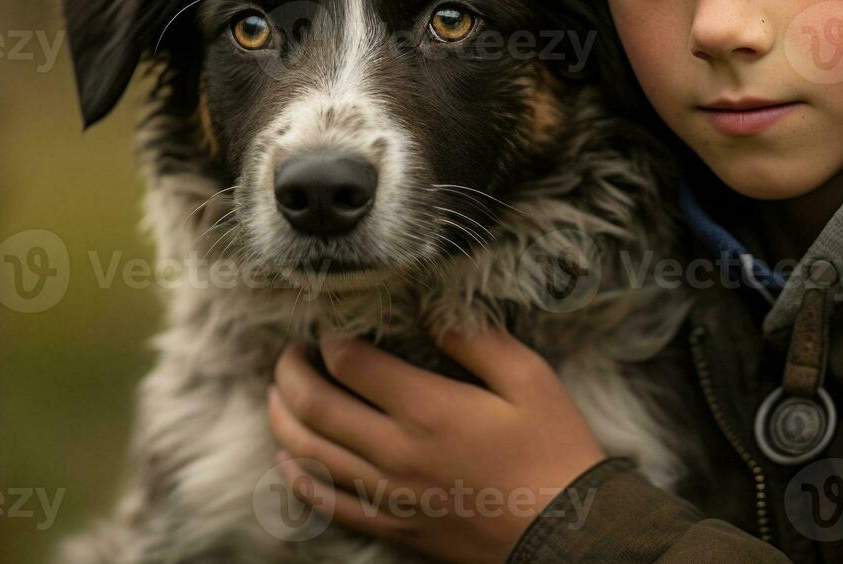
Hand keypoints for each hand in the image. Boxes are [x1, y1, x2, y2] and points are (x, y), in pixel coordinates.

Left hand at [268, 326, 607, 563]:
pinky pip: (329, 504)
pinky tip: (290, 461)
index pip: (352, 363)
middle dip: (290, 374)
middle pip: (316, 407)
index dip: (332, 337)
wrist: (566, 534)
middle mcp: (396, 452)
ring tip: (276, 394)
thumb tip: (430, 309)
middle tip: (287, 353)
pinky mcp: (395, 524)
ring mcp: (390, 494)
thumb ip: (476, 339)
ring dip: (283, 419)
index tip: (329, 322)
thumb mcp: (529, 378)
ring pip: (311, 454)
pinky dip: (300, 479)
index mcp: (428, 409)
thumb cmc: (554, 449)